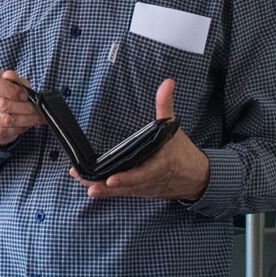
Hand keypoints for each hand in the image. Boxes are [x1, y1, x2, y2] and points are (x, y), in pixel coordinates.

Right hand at [0, 69, 43, 146]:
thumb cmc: (5, 90)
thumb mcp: (11, 80)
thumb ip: (14, 78)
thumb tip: (11, 76)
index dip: (12, 91)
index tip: (26, 95)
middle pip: (3, 105)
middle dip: (25, 108)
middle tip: (38, 109)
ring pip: (5, 121)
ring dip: (26, 120)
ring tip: (37, 118)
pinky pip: (3, 133)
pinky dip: (18, 130)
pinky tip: (26, 125)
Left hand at [74, 79, 208, 201]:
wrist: (196, 178)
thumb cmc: (183, 153)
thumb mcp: (173, 128)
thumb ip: (166, 106)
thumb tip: (168, 82)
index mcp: (159, 166)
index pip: (141, 175)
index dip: (126, 179)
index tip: (111, 180)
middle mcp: (149, 181)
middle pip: (124, 186)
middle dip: (103, 186)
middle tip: (84, 182)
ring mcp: (143, 189)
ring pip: (120, 192)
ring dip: (100, 189)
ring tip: (80, 180)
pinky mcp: (138, 192)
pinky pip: (121, 194)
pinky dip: (105, 191)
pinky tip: (89, 186)